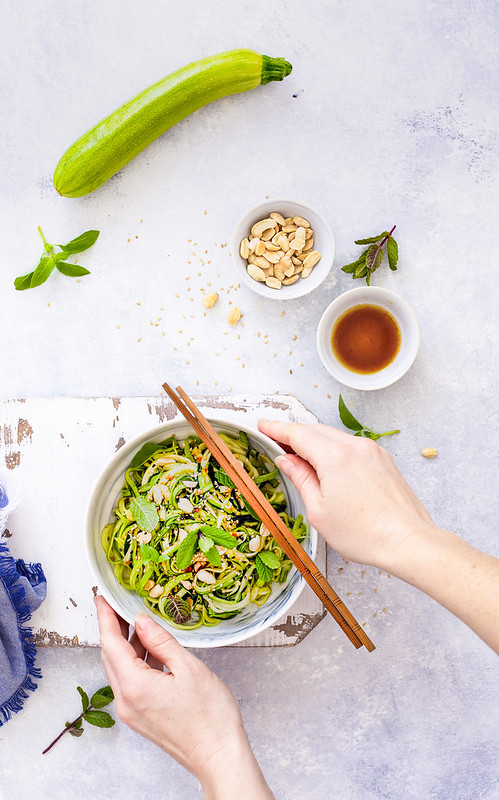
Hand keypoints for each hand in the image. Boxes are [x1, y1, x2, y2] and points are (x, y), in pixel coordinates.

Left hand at [95, 596, 273, 798]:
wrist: (218, 755)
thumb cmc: (210, 716)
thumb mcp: (188, 667)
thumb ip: (160, 641)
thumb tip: (141, 621)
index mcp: (134, 686)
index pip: (111, 643)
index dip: (105, 617)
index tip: (102, 598)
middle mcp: (126, 701)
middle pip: (111, 657)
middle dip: (114, 629)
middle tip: (120, 606)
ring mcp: (132, 712)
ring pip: (120, 670)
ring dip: (127, 646)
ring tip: (140, 623)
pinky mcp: (141, 718)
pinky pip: (130, 683)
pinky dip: (136, 662)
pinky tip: (151, 650)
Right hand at [258, 420, 498, 652]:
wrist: (408, 541)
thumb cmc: (364, 533)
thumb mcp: (319, 510)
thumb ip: (301, 478)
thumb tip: (286, 460)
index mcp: (334, 457)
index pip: (298, 433)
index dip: (277, 428)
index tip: (263, 425)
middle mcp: (355, 446)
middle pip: (316, 431)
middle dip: (295, 436)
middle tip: (277, 445)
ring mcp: (372, 451)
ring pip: (335, 438)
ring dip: (316, 444)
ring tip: (302, 462)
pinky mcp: (384, 460)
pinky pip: (352, 447)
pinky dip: (335, 451)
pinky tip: (330, 469)